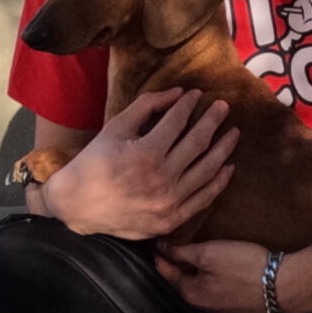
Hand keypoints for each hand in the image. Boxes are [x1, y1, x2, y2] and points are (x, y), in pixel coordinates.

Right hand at [40, 88, 236, 238]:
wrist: (77, 206)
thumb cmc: (94, 162)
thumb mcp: (116, 127)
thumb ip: (147, 106)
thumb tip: (177, 93)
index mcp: (146, 153)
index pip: (177, 122)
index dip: (188, 105)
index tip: (196, 94)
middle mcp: (161, 179)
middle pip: (198, 143)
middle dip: (213, 121)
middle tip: (223, 106)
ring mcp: (168, 202)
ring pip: (206, 171)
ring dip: (224, 149)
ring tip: (234, 132)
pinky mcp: (170, 219)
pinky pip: (202, 199)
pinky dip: (218, 182)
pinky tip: (228, 166)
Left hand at [155, 239, 271, 312]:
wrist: (285, 287)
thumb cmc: (245, 266)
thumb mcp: (209, 253)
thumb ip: (182, 252)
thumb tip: (160, 249)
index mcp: (191, 295)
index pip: (167, 274)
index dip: (161, 257)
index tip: (155, 245)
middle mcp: (203, 312)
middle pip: (184, 287)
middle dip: (178, 271)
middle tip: (173, 253)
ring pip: (201, 296)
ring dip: (197, 281)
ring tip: (197, 265)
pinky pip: (219, 301)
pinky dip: (214, 290)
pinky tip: (222, 280)